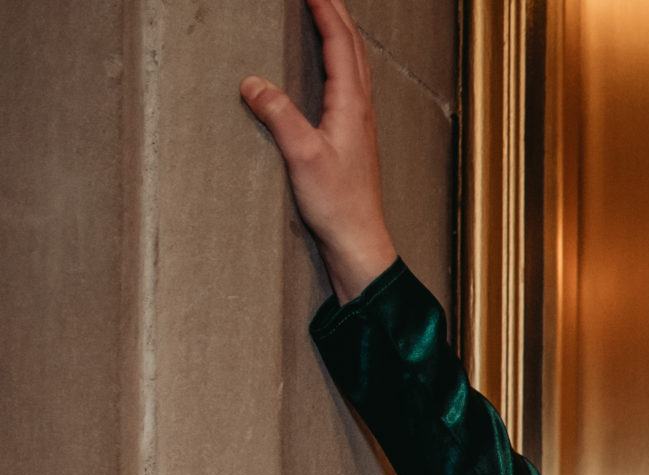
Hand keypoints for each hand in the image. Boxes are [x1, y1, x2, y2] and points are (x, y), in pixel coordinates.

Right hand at [241, 0, 396, 301]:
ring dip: (342, 33)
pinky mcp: (353, 137)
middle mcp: (361, 109)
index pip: (340, 44)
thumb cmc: (337, 206)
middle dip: (336, 13)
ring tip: (327, 13)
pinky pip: (350, 84)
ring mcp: (360, 123)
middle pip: (352, 47)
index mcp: (352, 106)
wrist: (359, 242)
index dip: (325, 10)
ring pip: (355, 64)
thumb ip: (279, 116)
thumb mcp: (302, 157)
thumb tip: (253, 83)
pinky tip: (334, 68)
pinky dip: (342, 60)